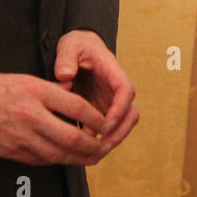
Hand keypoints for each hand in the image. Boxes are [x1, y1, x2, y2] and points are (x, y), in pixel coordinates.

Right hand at [0, 71, 110, 166]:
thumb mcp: (22, 78)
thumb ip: (49, 89)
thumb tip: (73, 96)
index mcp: (36, 91)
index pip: (78, 106)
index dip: (97, 118)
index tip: (105, 122)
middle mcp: (31, 114)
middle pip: (73, 137)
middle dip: (94, 145)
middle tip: (104, 146)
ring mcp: (20, 136)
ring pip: (59, 154)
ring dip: (78, 158)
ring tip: (90, 156)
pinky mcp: (10, 151)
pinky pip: (40, 160)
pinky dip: (56, 160)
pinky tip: (64, 158)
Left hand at [54, 29, 137, 154]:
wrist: (78, 49)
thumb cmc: (76, 45)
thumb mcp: (69, 45)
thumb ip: (66, 58)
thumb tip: (64, 75)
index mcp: (113, 71)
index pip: (126, 90)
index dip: (120, 109)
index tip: (106, 123)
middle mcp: (116, 89)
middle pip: (131, 114)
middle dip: (120, 131)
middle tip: (102, 145)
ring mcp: (110, 101)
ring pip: (122, 125)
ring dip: (111, 139)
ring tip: (92, 152)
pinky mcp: (101, 110)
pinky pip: (106, 129)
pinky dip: (98, 139)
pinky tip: (82, 149)